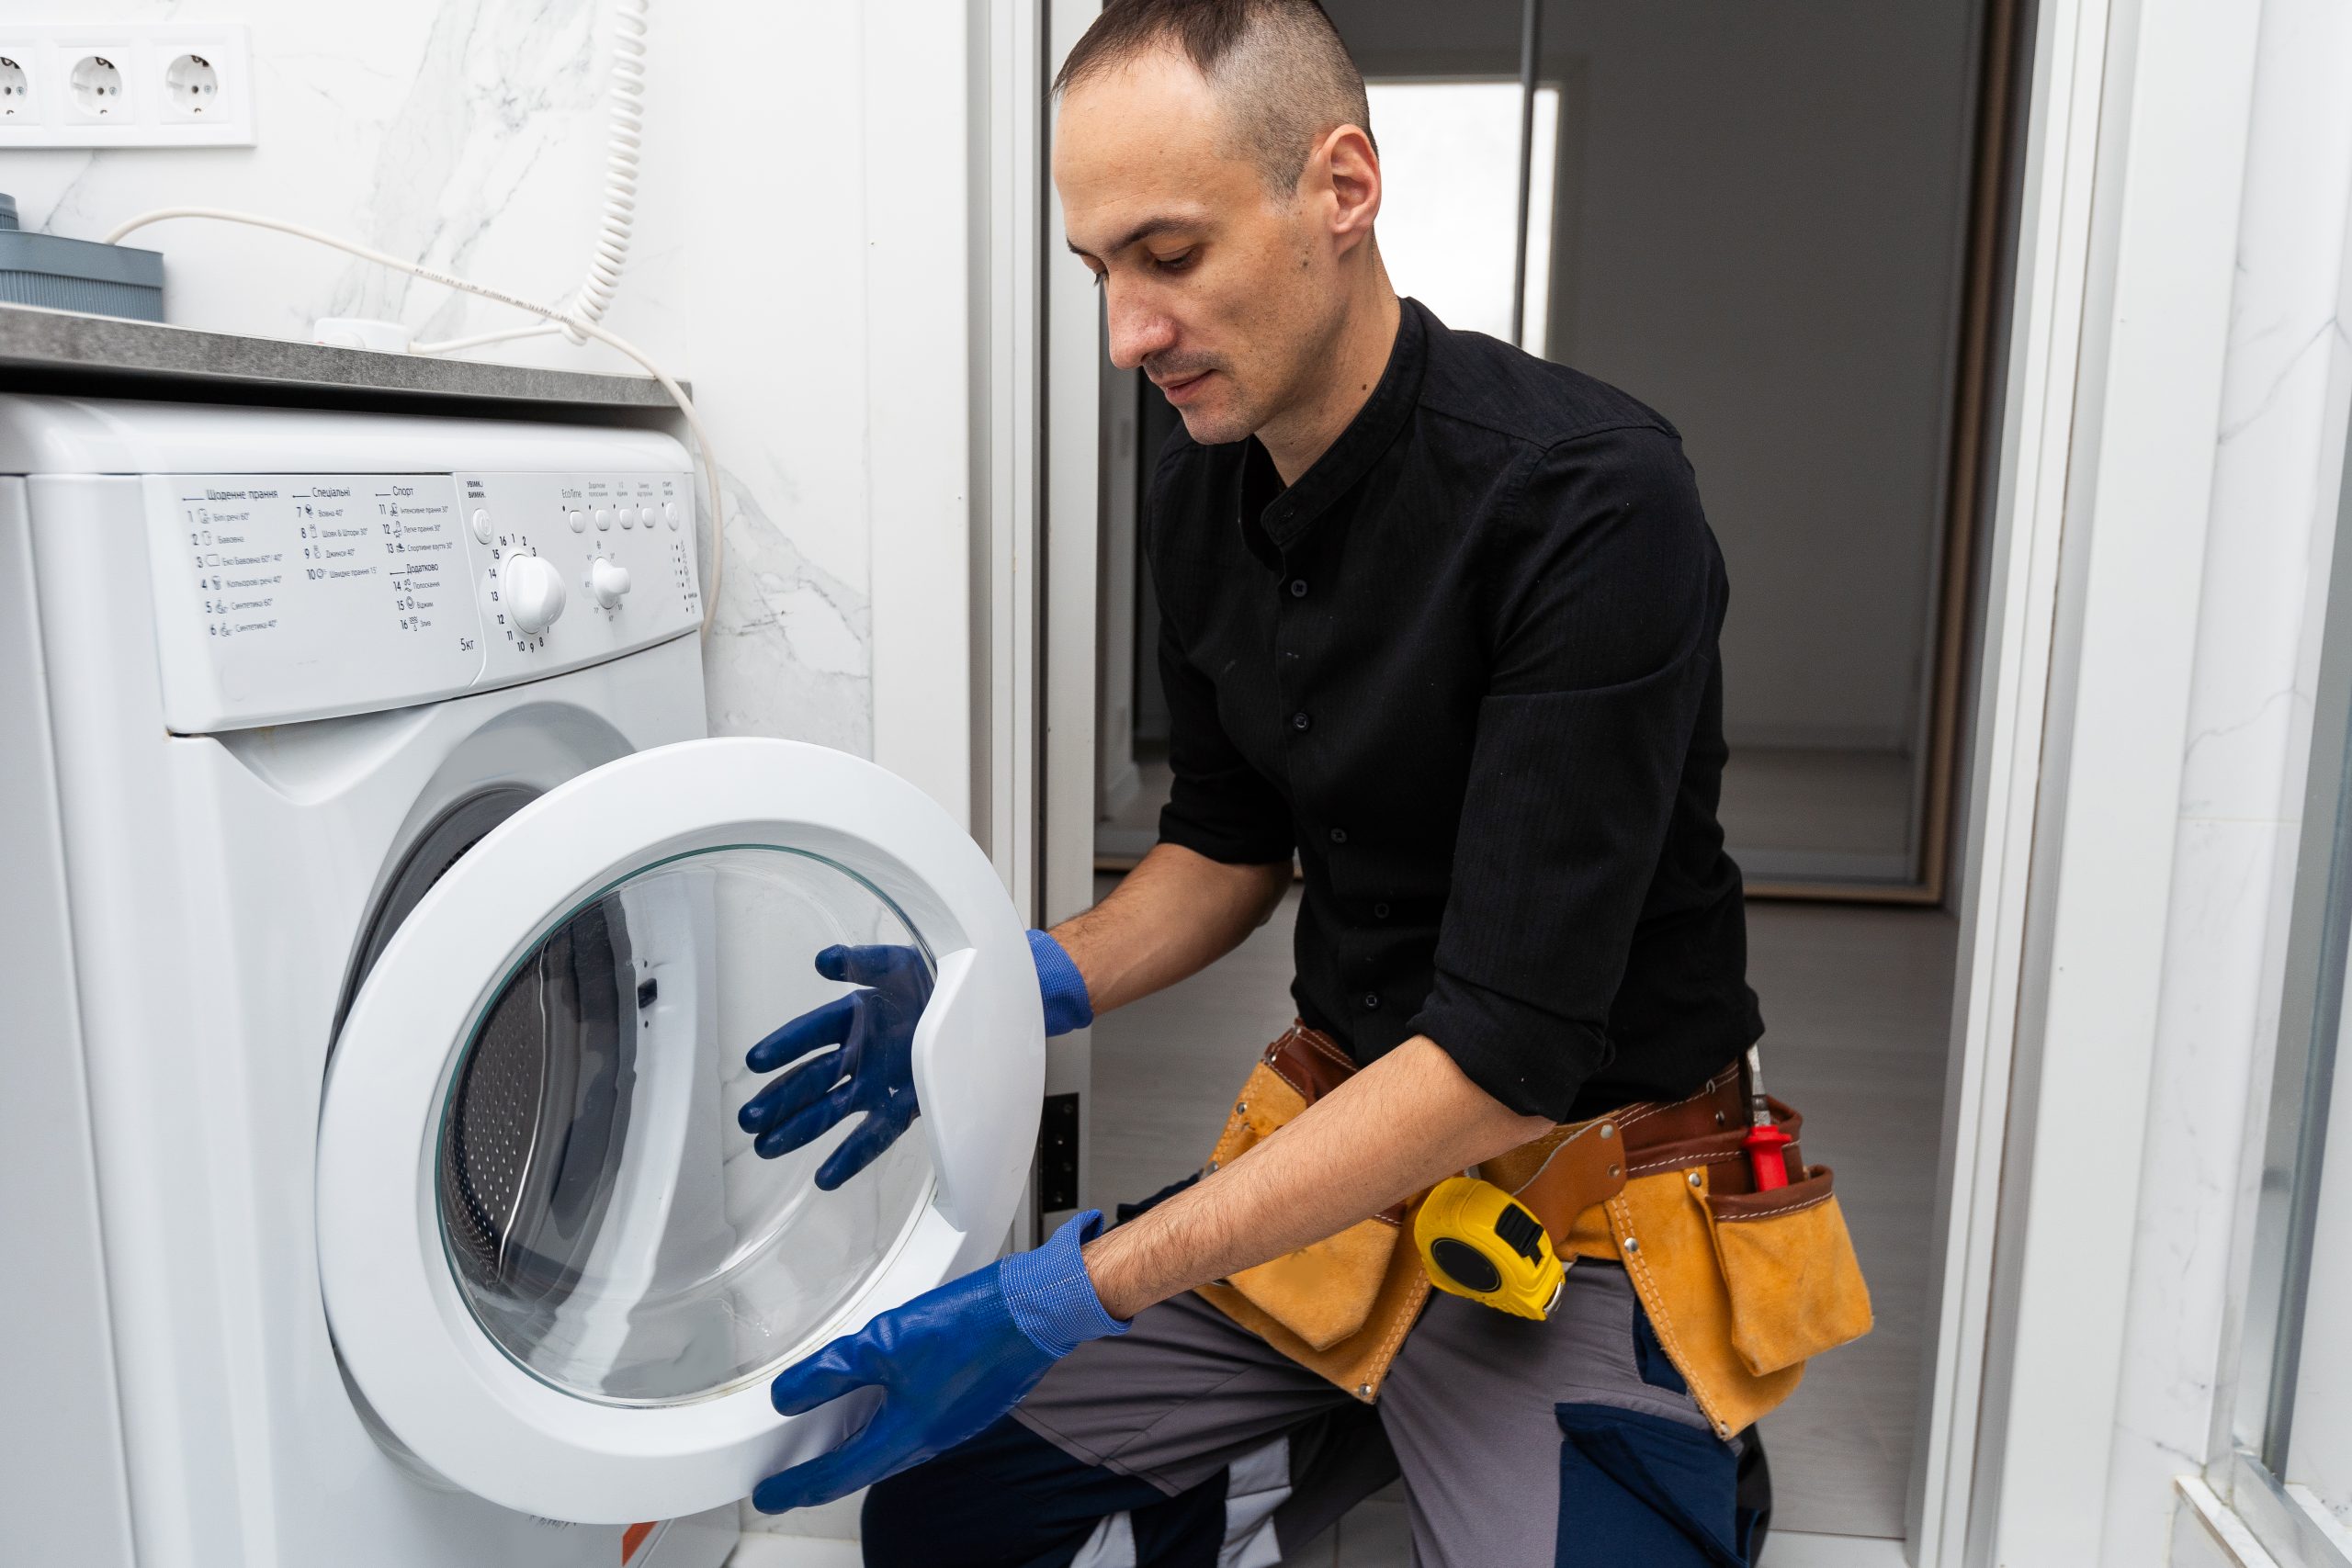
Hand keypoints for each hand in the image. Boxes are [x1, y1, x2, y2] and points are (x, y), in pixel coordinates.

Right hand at [739, 945, 932, 1189]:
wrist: (974, 1006)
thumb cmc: (932, 981)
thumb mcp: (900, 964)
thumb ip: (862, 963)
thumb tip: (822, 960)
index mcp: (851, 1017)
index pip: (810, 1034)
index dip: (784, 1046)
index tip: (754, 1061)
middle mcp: (857, 1054)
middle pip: (811, 1080)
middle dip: (778, 1100)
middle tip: (747, 1120)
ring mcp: (877, 1084)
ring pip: (830, 1111)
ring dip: (798, 1130)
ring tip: (765, 1149)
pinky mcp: (902, 1108)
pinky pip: (873, 1135)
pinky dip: (850, 1157)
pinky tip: (824, 1178)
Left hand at [751, 1211, 1127, 1512]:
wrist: (1036, 1310)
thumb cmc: (970, 1324)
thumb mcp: (881, 1341)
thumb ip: (830, 1372)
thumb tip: (787, 1397)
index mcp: (904, 1434)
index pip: (835, 1476)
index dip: (796, 1487)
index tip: (769, 1496)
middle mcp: (929, 1441)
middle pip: (863, 1468)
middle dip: (824, 1474)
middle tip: (794, 1477)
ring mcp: (952, 1427)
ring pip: (892, 1450)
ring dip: (858, 1449)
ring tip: (830, 1439)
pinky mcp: (968, 1408)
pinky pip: (917, 1430)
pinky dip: (889, 1426)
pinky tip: (886, 1403)